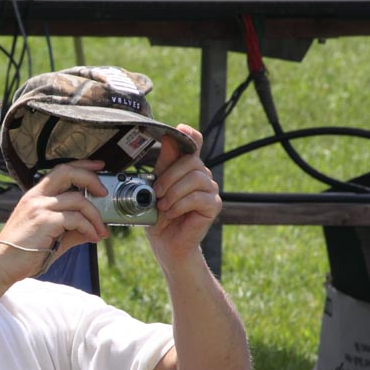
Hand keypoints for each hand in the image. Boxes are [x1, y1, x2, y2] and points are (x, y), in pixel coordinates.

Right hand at [0, 160, 109, 282]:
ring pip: (78, 200)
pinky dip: (89, 228)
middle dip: (91, 179)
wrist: (2, 266)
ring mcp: (39, 207)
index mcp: (35, 196)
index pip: (61, 171)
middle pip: (68, 172)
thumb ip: (72, 230)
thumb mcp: (52, 237)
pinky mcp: (44, 221)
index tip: (98, 167)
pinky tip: (92, 237)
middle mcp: (36, 197)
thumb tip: (94, 230)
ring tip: (101, 231)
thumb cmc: (23, 252)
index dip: (82, 166)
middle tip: (104, 193)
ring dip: (95, 216)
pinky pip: (76, 219)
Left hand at [147, 125, 220, 260]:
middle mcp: (201, 174)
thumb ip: (163, 163)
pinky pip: (199, 197)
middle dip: (169, 176)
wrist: (165, 241)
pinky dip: (181, 204)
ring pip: (195, 178)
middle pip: (191, 161)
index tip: (181, 128)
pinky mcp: (214, 205)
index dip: (190, 134)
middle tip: (157, 192)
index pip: (195, 143)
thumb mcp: (155, 186)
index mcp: (186, 167)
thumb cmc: (158, 214)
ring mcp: (210, 189)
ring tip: (163, 205)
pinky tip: (172, 212)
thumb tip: (167, 138)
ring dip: (174, 192)